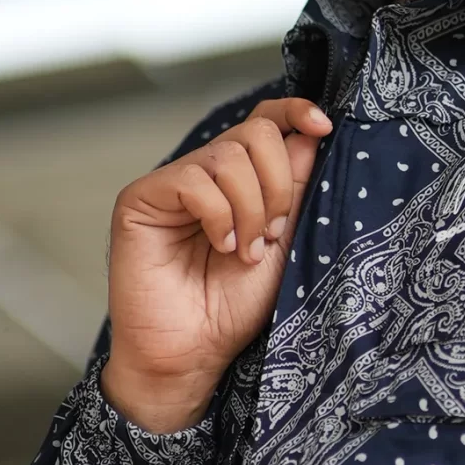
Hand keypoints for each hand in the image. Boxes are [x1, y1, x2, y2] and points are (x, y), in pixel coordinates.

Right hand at [101, 97, 331, 431]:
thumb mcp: (282, 241)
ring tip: (244, 252)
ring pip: (229, 155)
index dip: (294, 112)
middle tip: (270, 235)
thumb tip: (312, 134)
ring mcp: (172, 184)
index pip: (266, 120)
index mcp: (239, 179)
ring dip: (250, 209)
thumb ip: (295, 187)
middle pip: (255, 132)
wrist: (193, 352)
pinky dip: (219, 216)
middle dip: (277, 185)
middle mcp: (205, 173)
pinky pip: (194, 180)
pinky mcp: (141, 199)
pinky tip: (220, 247)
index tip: (324, 127)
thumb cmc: (233, 306)